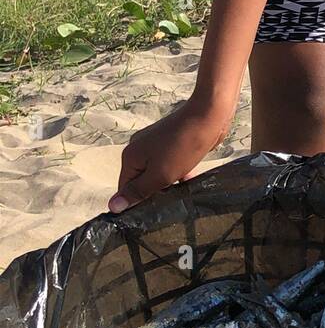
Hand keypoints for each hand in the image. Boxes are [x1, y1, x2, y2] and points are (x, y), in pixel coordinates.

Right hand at [109, 96, 233, 213]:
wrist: (208, 116)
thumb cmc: (183, 146)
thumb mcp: (159, 175)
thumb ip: (137, 191)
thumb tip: (112, 207)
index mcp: (130, 156)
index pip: (125, 188)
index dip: (136, 202)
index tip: (152, 211)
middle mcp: (139, 148)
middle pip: (141, 180)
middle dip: (154, 192)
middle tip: (170, 202)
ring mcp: (155, 144)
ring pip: (157, 173)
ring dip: (168, 183)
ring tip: (182, 192)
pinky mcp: (170, 143)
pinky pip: (169, 164)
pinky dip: (177, 173)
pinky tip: (189, 179)